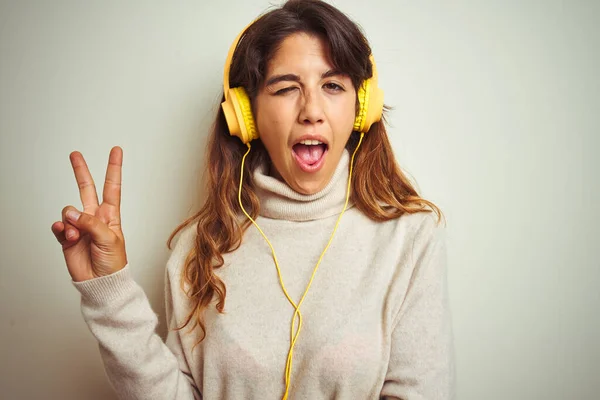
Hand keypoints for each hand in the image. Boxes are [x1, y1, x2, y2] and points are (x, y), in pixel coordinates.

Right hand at [51, 146, 127, 281]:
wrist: (101, 282)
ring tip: (76, 235)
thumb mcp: (109, 240)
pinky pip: (59, 226)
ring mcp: (80, 226)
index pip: (112, 187)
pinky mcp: (66, 237)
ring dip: (71, 221)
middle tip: (75, 154)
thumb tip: (73, 213)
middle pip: (87, 189)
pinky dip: (61, 229)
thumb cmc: (113, 263)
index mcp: (111, 215)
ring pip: (69, 211)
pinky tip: (66, 235)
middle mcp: (94, 217)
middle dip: (80, 171)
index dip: (113, 168)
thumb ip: (91, 223)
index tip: (116, 150)